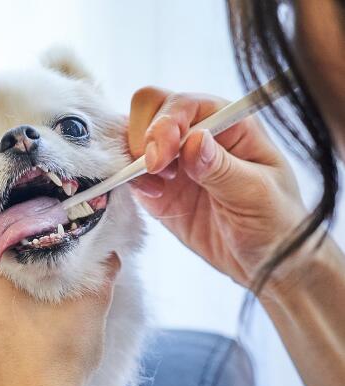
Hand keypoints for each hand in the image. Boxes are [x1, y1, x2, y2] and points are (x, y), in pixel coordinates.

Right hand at [127, 88, 308, 293]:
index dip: (166, 123)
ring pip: (134, 135)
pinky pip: (131, 171)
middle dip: (144, 135)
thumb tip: (194, 139)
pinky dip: (130, 179)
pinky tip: (153, 196)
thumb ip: (222, 167)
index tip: (162, 157)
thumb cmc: (276, 222)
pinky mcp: (158, 186)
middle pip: (150, 108)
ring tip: (157, 186)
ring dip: (135, 157)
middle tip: (155, 169)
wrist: (267, 262)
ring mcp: (175, 159)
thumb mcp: (257, 194)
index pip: (184, 104)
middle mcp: (197, 133)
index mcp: (228, 123)